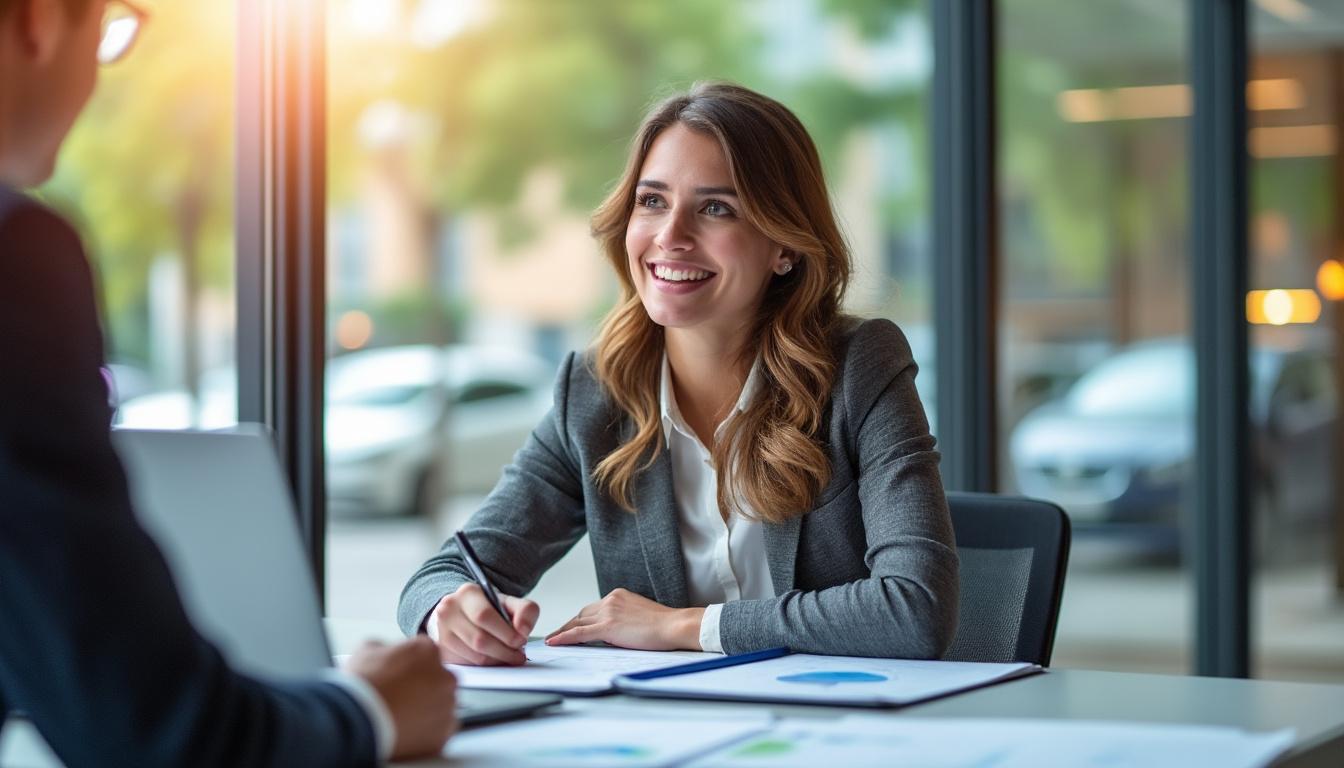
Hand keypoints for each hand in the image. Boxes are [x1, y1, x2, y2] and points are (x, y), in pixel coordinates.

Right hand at [344, 636, 456, 760]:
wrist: (358, 720)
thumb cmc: (361, 684)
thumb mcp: (366, 650)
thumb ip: (385, 648)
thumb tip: (386, 653)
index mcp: (427, 651)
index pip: (426, 653)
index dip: (410, 664)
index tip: (399, 674)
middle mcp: (444, 676)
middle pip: (438, 679)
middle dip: (423, 687)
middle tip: (400, 697)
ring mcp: (447, 706)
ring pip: (441, 705)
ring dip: (427, 709)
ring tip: (401, 716)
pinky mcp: (443, 731)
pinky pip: (440, 729)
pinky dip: (427, 731)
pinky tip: (407, 730)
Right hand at [429, 582, 538, 665]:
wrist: (467, 614)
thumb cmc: (490, 609)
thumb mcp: (511, 603)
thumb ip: (526, 611)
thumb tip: (523, 630)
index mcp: (467, 593)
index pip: (484, 616)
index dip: (506, 633)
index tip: (521, 640)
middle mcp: (449, 611)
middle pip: (479, 639)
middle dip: (504, 651)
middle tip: (518, 654)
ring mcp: (442, 632)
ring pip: (474, 656)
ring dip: (497, 661)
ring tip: (509, 656)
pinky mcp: (443, 650)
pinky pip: (468, 665)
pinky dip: (486, 666)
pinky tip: (494, 659)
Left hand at [544, 588, 704, 650]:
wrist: (675, 626)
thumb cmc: (663, 626)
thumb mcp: (638, 617)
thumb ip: (622, 621)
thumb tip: (610, 635)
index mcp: (618, 596)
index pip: (592, 609)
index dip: (580, 620)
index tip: (572, 626)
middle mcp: (610, 599)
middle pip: (582, 614)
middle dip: (568, 625)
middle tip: (557, 636)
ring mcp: (608, 612)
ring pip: (578, 623)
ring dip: (563, 632)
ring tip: (552, 641)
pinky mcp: (608, 626)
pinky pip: (580, 633)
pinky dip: (564, 637)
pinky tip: (554, 643)